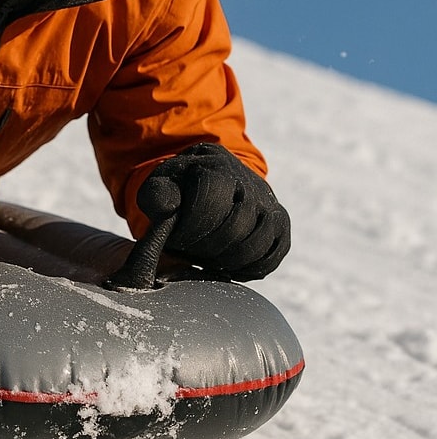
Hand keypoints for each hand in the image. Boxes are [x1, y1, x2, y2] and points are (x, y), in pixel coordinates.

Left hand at [136, 143, 289, 279]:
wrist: (215, 179)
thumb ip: (157, 194)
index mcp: (217, 168)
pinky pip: (270, 259)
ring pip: (255, 246)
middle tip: (188, 250)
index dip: (188, 228)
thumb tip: (168, 209)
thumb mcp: (161, 183)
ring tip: (204, 257)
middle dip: (204, 247)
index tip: (174, 237)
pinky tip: (224, 265)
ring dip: (224, 261)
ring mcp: (270, 206)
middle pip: (234, 229)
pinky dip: (245, 270)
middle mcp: (251, 185)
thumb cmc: (182, 186)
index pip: (209, 203)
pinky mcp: (281, 228)